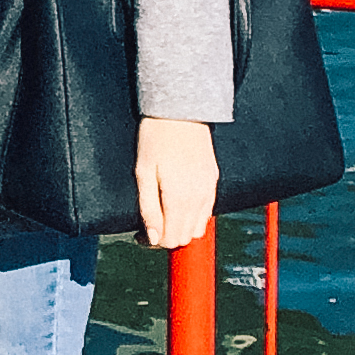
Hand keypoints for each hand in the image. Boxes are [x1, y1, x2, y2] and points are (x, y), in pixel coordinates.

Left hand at [134, 119, 218, 249]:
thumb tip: (153, 238)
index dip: (153, 242)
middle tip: (149, 225)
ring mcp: (209, 189)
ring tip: (164, 214)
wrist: (181, 111)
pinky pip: (207, 211)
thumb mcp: (143, 173)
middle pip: (184, 237)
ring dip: (180, 228)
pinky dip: (193, 215)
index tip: (140, 234)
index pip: (170, 239)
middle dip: (166, 237)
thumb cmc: (156, 138)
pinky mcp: (214, 179)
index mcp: (179, 198)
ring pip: (198, 228)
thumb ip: (148, 208)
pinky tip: (178, 203)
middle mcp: (198, 198)